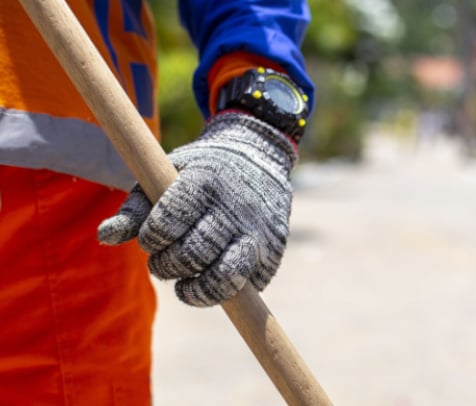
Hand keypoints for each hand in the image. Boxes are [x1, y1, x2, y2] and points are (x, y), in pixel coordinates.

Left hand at [98, 112, 295, 306]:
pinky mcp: (273, 253)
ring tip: (185, 284)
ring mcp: (258, 232)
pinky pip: (248, 286)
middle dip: (168, 265)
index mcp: (205, 180)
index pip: (170, 220)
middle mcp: (235, 208)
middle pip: (194, 253)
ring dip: (197, 290)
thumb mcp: (166, 174)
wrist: (259, 156)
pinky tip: (213, 275)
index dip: (153, 236)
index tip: (151, 237)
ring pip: (227, 278)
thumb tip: (105, 236)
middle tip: (162, 259)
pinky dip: (227, 289)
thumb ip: (136, 207)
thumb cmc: (201, 171)